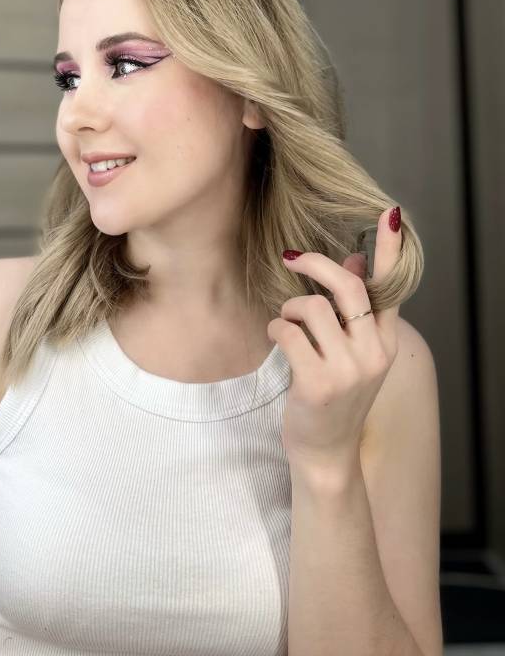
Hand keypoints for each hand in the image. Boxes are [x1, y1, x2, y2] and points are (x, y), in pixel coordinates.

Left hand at [267, 207, 402, 476]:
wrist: (326, 453)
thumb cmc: (335, 397)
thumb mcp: (353, 354)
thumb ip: (355, 309)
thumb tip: (353, 260)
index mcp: (386, 342)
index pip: (390, 287)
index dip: (388, 250)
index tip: (388, 215)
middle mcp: (373, 353)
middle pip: (346, 286)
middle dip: (315, 265)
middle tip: (292, 256)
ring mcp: (348, 370)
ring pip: (311, 307)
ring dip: (289, 308)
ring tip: (286, 323)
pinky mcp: (318, 383)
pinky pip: (289, 332)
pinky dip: (277, 328)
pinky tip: (277, 338)